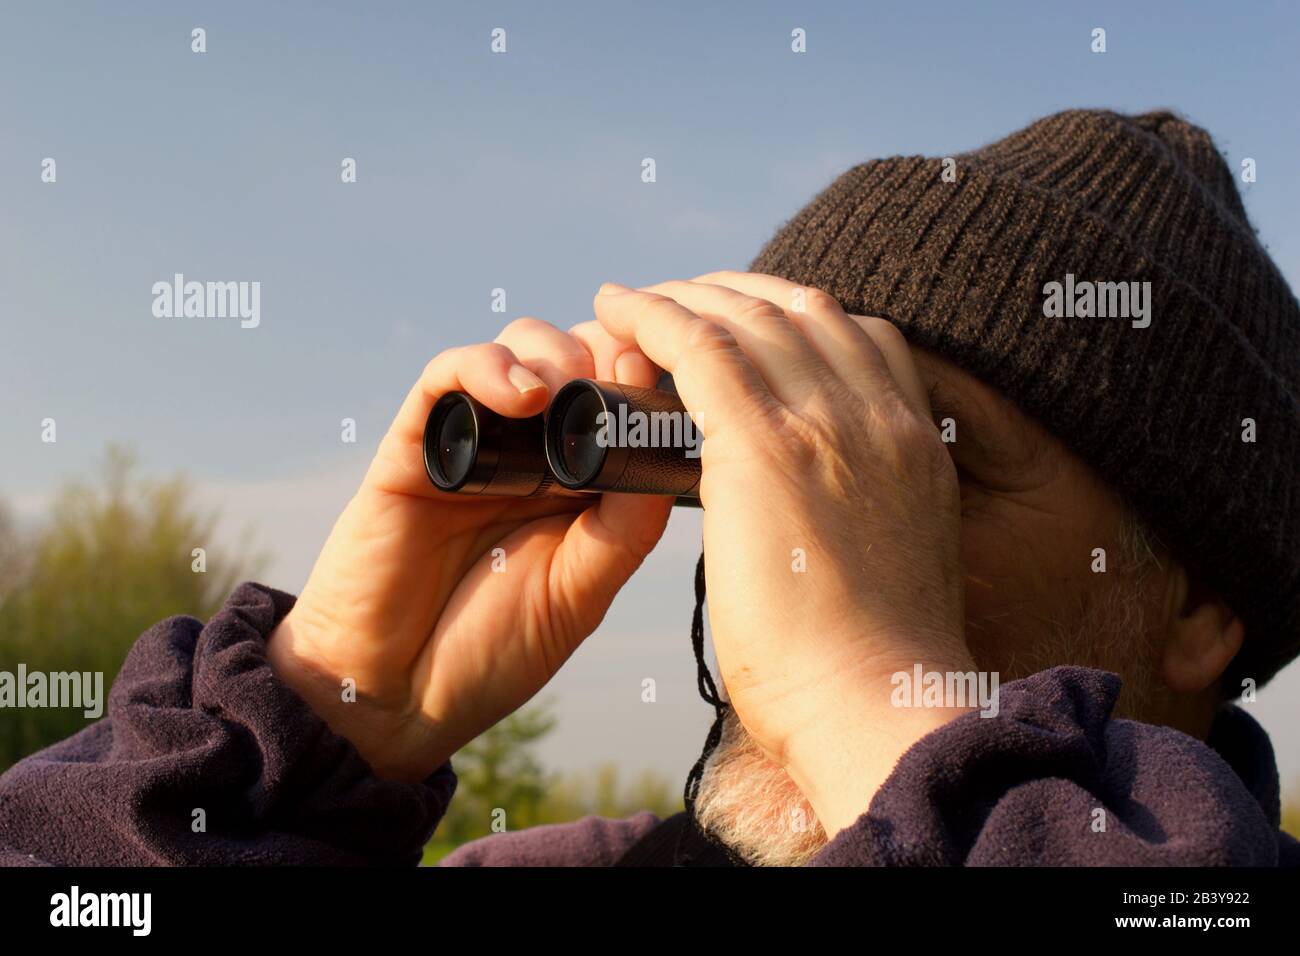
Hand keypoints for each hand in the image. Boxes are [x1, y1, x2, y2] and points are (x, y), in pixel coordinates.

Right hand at [266, 318, 671, 781]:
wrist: (393, 697)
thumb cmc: (489, 651)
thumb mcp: (580, 593)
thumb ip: (625, 528)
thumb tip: (663, 451)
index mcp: (579, 485)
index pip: (620, 400)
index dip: (643, 374)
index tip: (666, 373)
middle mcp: (530, 453)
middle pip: (575, 356)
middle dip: (605, 347)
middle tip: (622, 369)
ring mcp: (473, 442)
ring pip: (517, 348)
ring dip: (553, 353)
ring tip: (569, 389)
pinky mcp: (415, 443)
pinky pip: (446, 376)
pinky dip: (487, 366)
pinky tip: (522, 394)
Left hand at [593, 272, 976, 835]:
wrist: (880, 704)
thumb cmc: (877, 666)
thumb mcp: (894, 563)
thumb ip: (863, 516)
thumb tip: (815, 520)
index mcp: (914, 443)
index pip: (863, 337)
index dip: (796, 317)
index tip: (750, 324)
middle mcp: (878, 414)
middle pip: (802, 310)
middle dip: (736, 293)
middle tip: (682, 300)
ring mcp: (826, 423)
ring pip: (748, 316)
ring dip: (686, 296)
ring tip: (637, 301)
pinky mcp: (764, 446)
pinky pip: (697, 345)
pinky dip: (652, 316)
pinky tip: (613, 308)